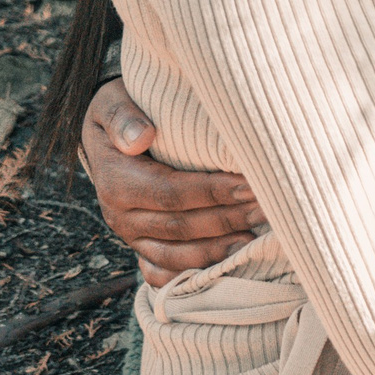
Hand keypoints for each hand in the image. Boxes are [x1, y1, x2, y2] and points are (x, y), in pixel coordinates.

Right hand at [80, 79, 264, 286]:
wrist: (106, 133)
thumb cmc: (122, 109)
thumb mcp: (113, 101)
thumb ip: (125, 116)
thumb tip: (141, 138)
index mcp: (116, 180)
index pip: (171, 192)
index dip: (212, 192)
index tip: (250, 185)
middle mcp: (119, 215)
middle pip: (179, 226)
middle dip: (227, 220)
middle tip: (269, 210)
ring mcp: (130, 235)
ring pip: (174, 255)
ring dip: (217, 250)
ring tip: (255, 241)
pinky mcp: (140, 246)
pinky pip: (161, 271)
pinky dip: (192, 272)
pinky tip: (226, 265)